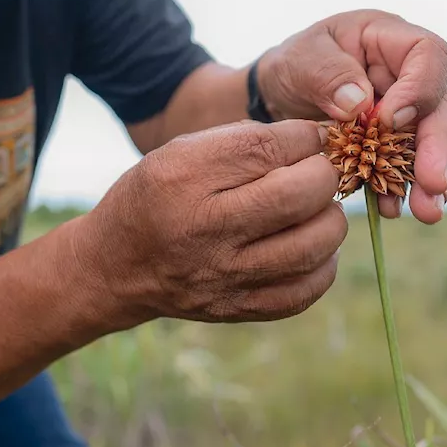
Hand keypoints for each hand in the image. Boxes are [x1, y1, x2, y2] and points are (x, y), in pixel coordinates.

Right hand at [76, 119, 346, 326]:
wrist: (116, 266)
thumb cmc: (156, 195)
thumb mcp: (180, 151)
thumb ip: (243, 140)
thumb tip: (313, 141)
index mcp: (185, 178)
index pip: (268, 148)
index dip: (304, 138)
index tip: (308, 139)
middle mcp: (205, 228)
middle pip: (299, 194)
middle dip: (324, 174)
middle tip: (318, 171)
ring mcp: (224, 275)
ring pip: (313, 244)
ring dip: (330, 218)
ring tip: (317, 208)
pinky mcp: (239, 308)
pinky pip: (307, 289)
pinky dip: (322, 262)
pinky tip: (310, 244)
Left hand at [255, 9, 446, 223]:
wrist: (279, 95)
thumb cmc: (293, 64)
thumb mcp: (300, 59)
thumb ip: (328, 74)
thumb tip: (361, 106)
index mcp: (391, 40)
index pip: (430, 55)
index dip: (420, 89)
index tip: (390, 120)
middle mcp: (410, 75)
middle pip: (440, 108)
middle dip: (438, 149)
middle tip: (434, 185)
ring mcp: (408, 111)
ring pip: (431, 143)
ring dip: (429, 179)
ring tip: (426, 210)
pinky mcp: (396, 143)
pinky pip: (406, 166)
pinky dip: (399, 188)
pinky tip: (389, 208)